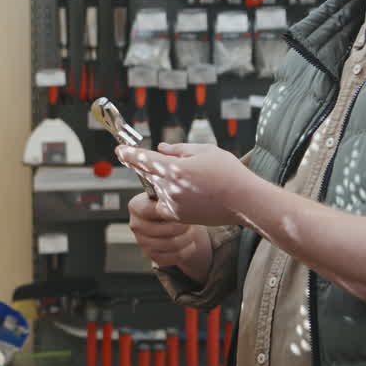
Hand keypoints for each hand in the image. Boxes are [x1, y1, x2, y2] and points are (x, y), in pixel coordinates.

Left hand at [115, 142, 259, 226]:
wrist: (245, 202)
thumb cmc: (229, 173)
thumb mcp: (206, 151)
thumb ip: (179, 149)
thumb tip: (161, 148)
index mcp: (175, 168)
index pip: (144, 159)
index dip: (129, 154)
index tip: (120, 150)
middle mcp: (170, 187)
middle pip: (147, 173)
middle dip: (142, 165)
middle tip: (138, 158)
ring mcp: (173, 204)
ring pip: (156, 188)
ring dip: (160, 180)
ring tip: (182, 176)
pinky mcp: (178, 216)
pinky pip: (164, 203)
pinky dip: (167, 196)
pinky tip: (182, 191)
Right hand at [128, 191, 210, 279]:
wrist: (174, 222)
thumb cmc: (172, 206)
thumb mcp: (169, 195)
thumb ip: (169, 193)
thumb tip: (177, 187)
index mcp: (136, 206)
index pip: (148, 210)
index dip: (166, 212)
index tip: (180, 211)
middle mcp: (136, 225)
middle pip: (160, 230)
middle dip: (181, 227)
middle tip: (191, 222)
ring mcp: (142, 242)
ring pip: (169, 244)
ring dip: (186, 239)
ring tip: (193, 231)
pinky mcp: (152, 255)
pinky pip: (173, 257)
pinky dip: (186, 251)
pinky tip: (190, 243)